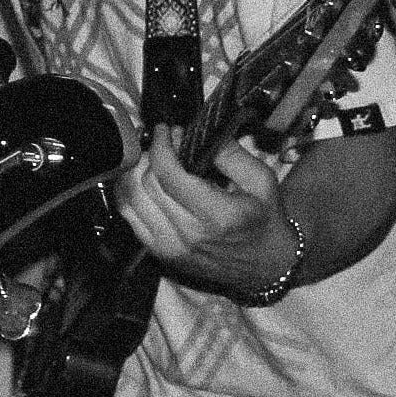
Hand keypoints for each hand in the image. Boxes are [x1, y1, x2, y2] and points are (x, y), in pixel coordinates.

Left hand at [116, 126, 298, 295]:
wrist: (266, 266)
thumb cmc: (264, 221)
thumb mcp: (261, 182)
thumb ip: (229, 154)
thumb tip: (194, 134)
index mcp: (216, 217)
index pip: (167, 174)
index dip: (160, 145)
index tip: (165, 130)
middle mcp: (188, 234)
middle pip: (146, 183)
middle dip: (150, 155)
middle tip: (164, 143)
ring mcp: (170, 247)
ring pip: (130, 199)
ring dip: (135, 173)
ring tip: (152, 160)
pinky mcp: (160, 253)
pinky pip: (128, 216)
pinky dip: (129, 193)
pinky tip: (142, 181)